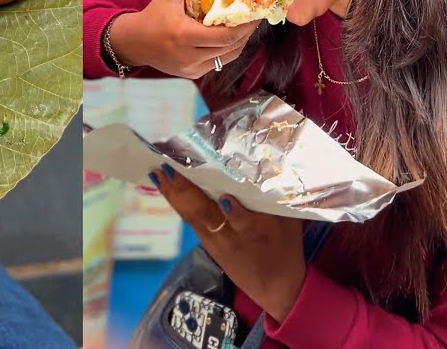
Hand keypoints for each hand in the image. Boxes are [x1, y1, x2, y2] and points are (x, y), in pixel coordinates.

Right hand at [110, 0, 260, 78]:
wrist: (134, 42)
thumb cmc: (154, 13)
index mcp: (184, 35)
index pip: (226, 36)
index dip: (246, 27)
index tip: (256, 13)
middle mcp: (188, 55)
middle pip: (231, 48)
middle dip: (247, 32)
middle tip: (256, 17)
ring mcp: (191, 68)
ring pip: (227, 57)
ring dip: (241, 42)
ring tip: (248, 26)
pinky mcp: (192, 74)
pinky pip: (218, 62)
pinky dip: (228, 49)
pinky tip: (232, 36)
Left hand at [150, 164, 306, 322]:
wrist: (274, 286)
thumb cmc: (284, 246)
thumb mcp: (288, 221)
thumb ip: (276, 195)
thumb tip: (266, 159)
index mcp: (256, 231)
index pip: (242, 220)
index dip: (232, 209)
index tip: (223, 193)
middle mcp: (230, 236)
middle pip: (204, 213)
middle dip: (186, 190)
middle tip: (170, 164)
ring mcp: (214, 239)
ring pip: (190, 213)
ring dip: (172, 191)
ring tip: (157, 168)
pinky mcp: (205, 241)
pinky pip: (188, 217)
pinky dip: (174, 198)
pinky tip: (161, 181)